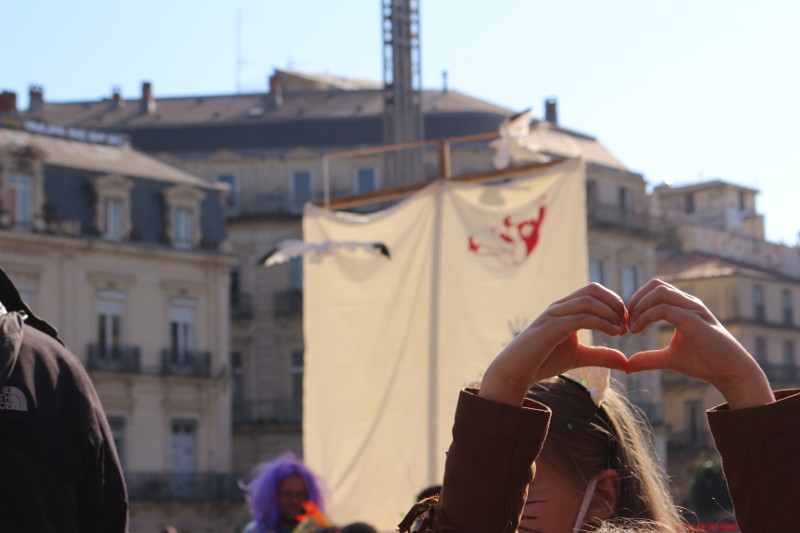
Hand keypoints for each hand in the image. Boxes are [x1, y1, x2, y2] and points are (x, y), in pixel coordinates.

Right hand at [480, 283, 628, 405]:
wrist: (517, 370)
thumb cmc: (544, 360)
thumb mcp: (579, 357)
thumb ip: (602, 356)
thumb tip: (626, 361)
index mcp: (565, 308)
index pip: (594, 291)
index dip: (614, 302)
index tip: (626, 323)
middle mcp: (559, 306)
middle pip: (593, 289)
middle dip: (615, 303)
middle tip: (627, 323)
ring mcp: (554, 315)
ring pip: (588, 301)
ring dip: (610, 312)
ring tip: (621, 329)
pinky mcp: (551, 327)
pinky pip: (581, 318)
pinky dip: (601, 323)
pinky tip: (613, 333)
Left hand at [626, 279, 773, 408]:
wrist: (731, 373)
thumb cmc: (705, 363)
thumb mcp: (669, 358)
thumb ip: (649, 358)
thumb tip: (627, 365)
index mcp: (683, 306)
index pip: (655, 289)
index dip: (637, 301)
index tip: (628, 322)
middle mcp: (689, 303)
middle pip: (655, 284)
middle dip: (636, 300)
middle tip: (628, 322)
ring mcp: (693, 309)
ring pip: (659, 292)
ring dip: (640, 306)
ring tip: (633, 327)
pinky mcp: (694, 320)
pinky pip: (664, 309)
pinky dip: (646, 316)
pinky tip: (639, 330)